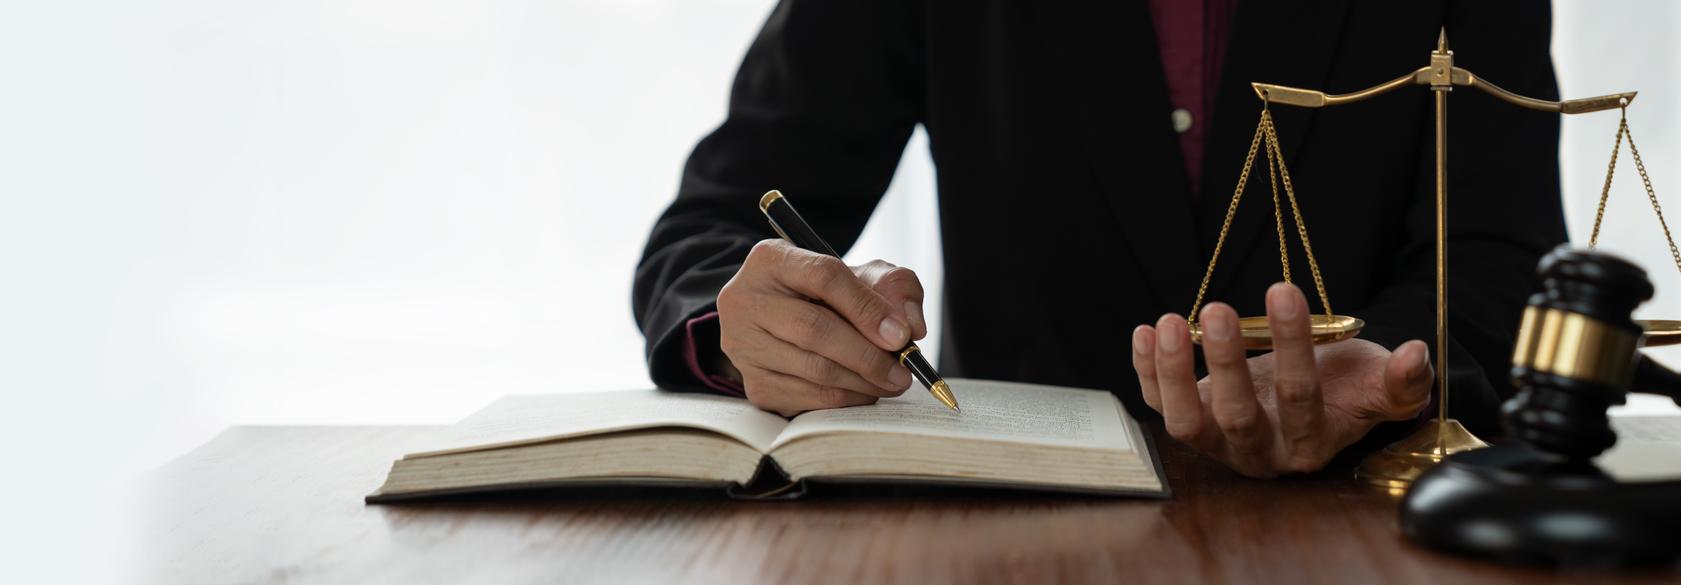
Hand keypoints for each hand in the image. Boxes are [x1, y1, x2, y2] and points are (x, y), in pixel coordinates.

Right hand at [716, 239, 927, 415]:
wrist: (785, 320)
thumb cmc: (828, 296)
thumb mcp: (862, 275)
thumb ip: (894, 287)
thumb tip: (909, 326)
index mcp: (772, 260)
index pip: (823, 277)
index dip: (866, 308)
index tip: (900, 335)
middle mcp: (746, 299)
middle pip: (813, 329)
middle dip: (867, 355)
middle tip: (902, 372)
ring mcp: (744, 345)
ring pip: (812, 369)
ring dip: (861, 382)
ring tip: (892, 382)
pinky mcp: (753, 383)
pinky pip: (806, 398)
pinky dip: (844, 400)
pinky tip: (864, 392)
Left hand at [1131, 283, 1432, 477]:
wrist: (1315, 399)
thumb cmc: (1347, 388)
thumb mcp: (1378, 383)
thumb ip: (1401, 379)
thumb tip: (1417, 354)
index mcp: (1310, 443)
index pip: (1299, 397)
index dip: (1291, 347)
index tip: (1284, 290)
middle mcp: (1259, 451)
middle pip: (1237, 416)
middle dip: (1226, 363)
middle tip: (1219, 308)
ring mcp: (1219, 441)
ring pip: (1187, 422)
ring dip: (1173, 373)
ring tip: (1172, 321)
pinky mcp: (1190, 422)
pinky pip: (1159, 406)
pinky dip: (1147, 372)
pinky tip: (1147, 330)